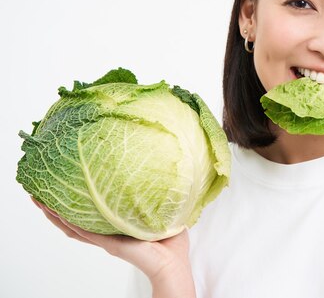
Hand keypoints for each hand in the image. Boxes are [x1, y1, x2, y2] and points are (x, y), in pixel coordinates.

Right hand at [31, 198, 193, 296]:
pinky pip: (82, 232)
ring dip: (53, 214)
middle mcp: (107, 232)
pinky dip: (65, 222)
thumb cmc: (172, 244)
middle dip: (57, 207)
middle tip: (40, 191)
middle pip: (74, 220)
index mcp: (118, 226)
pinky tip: (53, 211)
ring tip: (37, 199)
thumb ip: (160, 197)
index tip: (68, 184)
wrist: (172, 263)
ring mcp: (105, 239)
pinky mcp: (107, 243)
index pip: (92, 214)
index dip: (78, 202)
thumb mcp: (165, 213)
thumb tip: (165, 173)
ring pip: (71, 226)